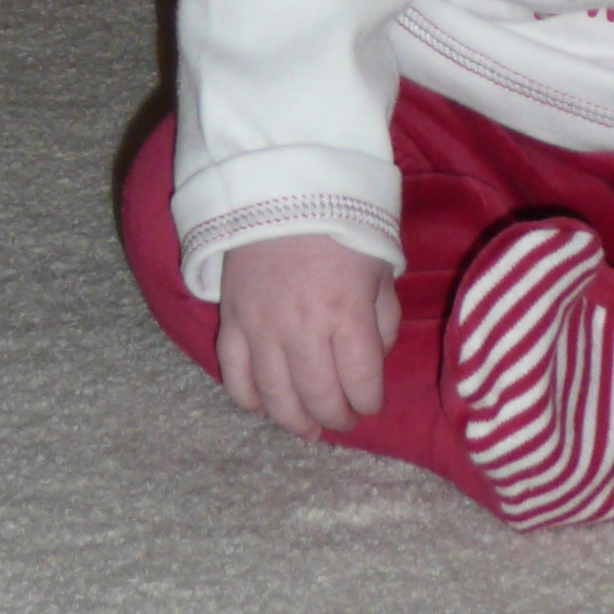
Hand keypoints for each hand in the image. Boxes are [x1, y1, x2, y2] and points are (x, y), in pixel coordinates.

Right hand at [215, 233, 400, 439]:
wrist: (282, 185)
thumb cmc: (341, 221)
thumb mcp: (378, 265)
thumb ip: (381, 317)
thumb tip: (373, 362)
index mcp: (347, 311)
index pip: (362, 383)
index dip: (370, 403)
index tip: (371, 403)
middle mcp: (303, 327)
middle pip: (319, 398)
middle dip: (336, 418)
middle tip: (343, 420)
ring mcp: (261, 327)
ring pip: (275, 398)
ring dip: (294, 422)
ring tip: (308, 429)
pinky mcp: (231, 320)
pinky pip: (234, 375)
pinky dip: (248, 399)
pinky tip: (264, 406)